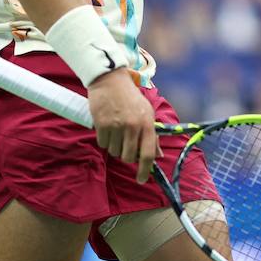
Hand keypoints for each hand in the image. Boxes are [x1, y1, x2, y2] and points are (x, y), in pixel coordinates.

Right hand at [87, 68, 161, 182]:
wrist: (110, 80)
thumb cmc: (130, 97)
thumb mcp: (147, 112)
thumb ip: (152, 135)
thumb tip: (158, 156)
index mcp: (147, 123)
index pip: (148, 153)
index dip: (145, 170)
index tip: (142, 180)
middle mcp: (133, 126)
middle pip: (128, 157)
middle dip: (126, 155)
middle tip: (125, 144)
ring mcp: (116, 126)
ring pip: (114, 152)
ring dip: (115, 146)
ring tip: (116, 131)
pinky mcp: (101, 125)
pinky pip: (103, 144)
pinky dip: (105, 140)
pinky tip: (107, 127)